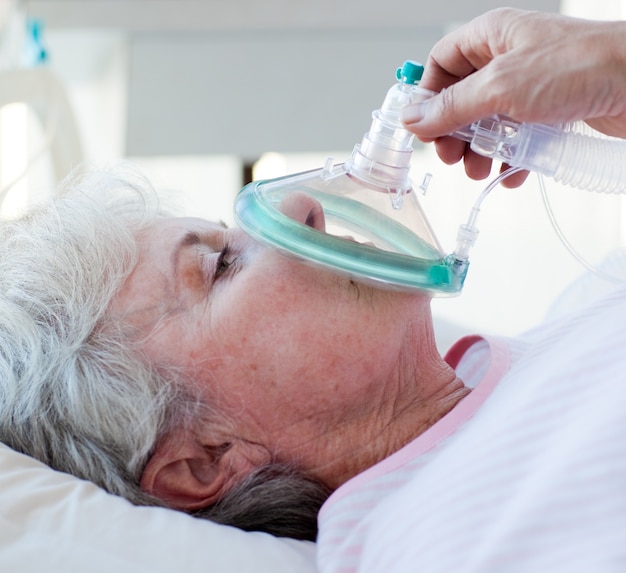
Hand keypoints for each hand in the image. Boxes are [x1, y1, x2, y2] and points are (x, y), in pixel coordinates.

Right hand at [401, 8, 625, 186]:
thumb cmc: (581, 66)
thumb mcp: (501, 87)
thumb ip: (453, 106)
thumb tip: (412, 118)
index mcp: (491, 37)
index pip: (442, 63)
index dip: (429, 96)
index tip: (425, 129)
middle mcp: (507, 59)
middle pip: (461, 98)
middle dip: (454, 133)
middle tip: (452, 157)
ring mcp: (529, 86)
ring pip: (487, 122)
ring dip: (478, 152)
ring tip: (479, 171)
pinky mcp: (549, 110)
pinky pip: (515, 137)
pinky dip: (508, 159)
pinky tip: (509, 175)